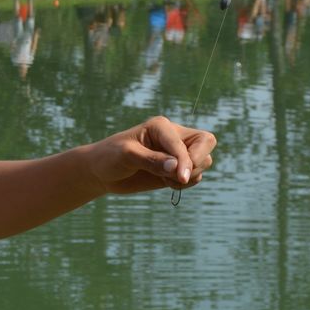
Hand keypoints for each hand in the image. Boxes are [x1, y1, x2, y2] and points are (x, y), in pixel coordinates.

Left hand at [88, 116, 214, 195]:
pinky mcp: (177, 168)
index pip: (186, 141)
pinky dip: (185, 183)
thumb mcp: (126, 156)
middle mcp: (173, 136)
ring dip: (190, 175)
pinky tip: (165, 182)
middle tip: (179, 177)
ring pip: (205, 161)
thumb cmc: (109, 157)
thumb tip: (176, 167)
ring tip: (164, 179)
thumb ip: (151, 160)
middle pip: (207, 142)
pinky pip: (196, 176)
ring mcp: (177, 152)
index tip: (180, 178)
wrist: (101, 171)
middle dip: (198, 162)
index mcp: (161, 126)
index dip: (187, 160)